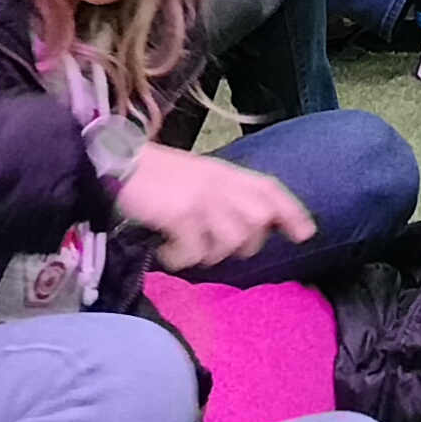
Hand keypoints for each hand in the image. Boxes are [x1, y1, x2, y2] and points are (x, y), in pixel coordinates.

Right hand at [114, 140, 311, 268]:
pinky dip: (180, 258)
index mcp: (225, 172)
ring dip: (209, 254)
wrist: (114, 163)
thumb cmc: (153, 175)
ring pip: (231, 242)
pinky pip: (196, 252)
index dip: (291, 211)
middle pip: (258, 222)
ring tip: (185, 246)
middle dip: (243, 243)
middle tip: (211, 243)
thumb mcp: (196, 177)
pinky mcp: (182, 214)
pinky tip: (166, 251)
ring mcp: (203, 198)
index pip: (269, 190)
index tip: (306, 234)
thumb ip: (222, 194)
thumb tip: (249, 225)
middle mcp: (220, 183)